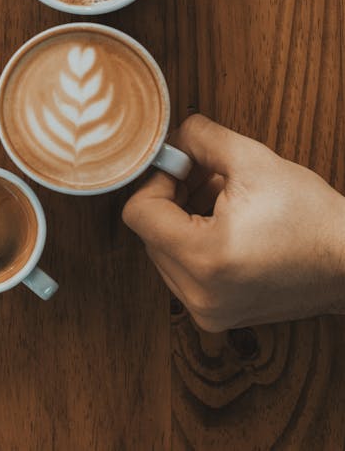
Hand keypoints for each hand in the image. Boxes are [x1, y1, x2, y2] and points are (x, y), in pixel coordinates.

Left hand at [122, 114, 344, 330]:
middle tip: (203, 174)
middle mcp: (199, 294)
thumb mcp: (252, 160)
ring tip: (221, 197)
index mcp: (204, 258)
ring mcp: (207, 311)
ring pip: (163, 251)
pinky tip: (225, 223)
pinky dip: (193, 242)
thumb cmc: (312, 218)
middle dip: (171, 196)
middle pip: (149, 232)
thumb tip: (171, 136)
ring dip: (181, 219)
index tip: (182, 165)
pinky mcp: (216, 315)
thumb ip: (200, 138)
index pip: (138, 213)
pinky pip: (182, 271)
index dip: (157, 180)